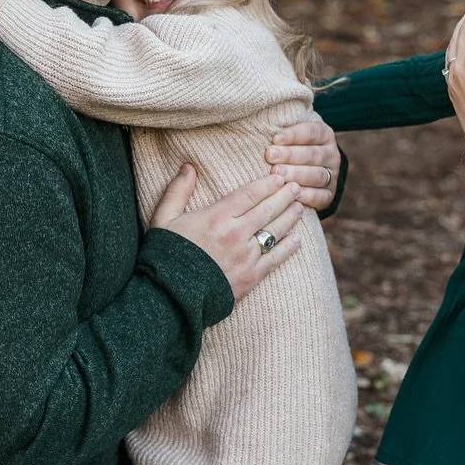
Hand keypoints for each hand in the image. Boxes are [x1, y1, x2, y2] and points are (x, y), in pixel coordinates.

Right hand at [151, 165, 303, 300]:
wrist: (169, 297)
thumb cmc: (164, 256)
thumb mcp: (164, 218)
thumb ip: (177, 190)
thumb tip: (188, 166)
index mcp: (217, 216)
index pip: (250, 194)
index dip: (267, 184)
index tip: (279, 177)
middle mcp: (236, 233)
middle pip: (268, 210)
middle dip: (284, 196)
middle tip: (295, 187)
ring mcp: (246, 256)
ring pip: (275, 231)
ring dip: (290, 218)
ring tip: (300, 208)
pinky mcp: (251, 277)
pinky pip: (275, 259)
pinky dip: (288, 248)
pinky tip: (297, 240)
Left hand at [265, 110, 341, 210]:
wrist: (308, 171)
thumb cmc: (289, 148)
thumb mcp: (289, 135)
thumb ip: (280, 131)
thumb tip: (259, 122)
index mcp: (324, 135)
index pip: (312, 132)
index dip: (294, 134)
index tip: (275, 138)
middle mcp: (331, 155)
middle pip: (312, 154)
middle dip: (290, 155)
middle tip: (270, 156)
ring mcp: (331, 176)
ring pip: (317, 175)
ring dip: (296, 174)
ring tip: (277, 173)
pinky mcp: (329, 195)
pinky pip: (320, 196)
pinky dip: (307, 196)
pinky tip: (292, 194)